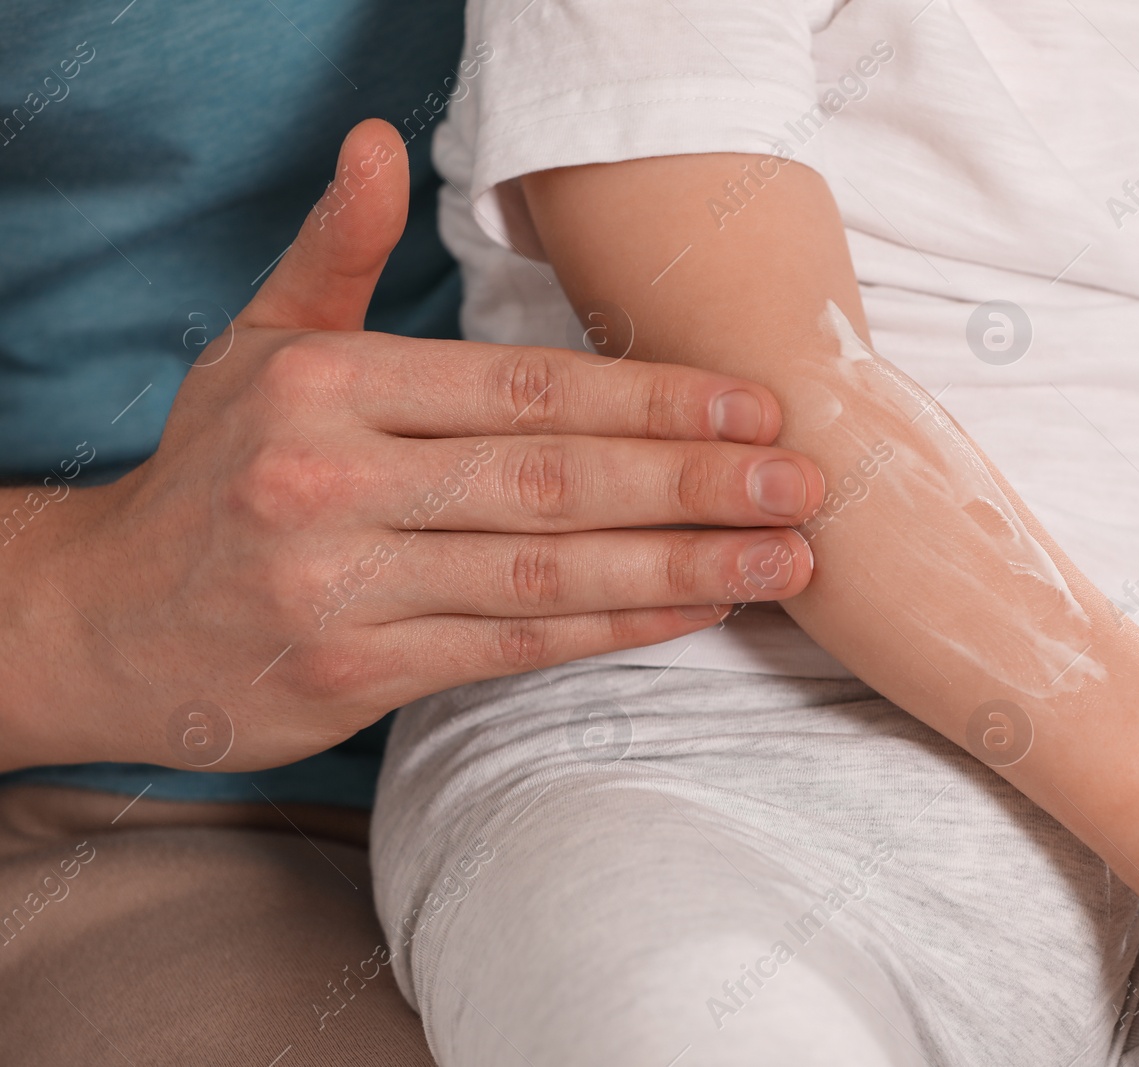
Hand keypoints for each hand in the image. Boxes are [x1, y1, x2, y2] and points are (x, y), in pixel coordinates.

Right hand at [0, 120, 821, 772]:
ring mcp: (341, 588)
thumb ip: (335, 253)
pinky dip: (611, 630)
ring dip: (679, 565)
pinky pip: (509, 648)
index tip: (753, 408)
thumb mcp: (260, 348)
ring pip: (544, 573)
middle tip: (803, 483)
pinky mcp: (353, 676)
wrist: (107, 621)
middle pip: (553, 480)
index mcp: (328, 387)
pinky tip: (693, 610)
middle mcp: (331, 483)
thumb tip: (378, 142)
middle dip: (693, 482)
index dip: (650, 398)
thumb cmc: (214, 473)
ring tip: (783, 559)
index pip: (525, 388)